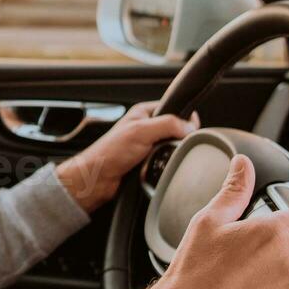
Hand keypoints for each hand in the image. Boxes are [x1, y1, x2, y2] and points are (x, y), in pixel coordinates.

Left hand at [55, 101, 197, 212]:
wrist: (98, 179)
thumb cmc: (109, 152)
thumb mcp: (141, 132)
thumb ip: (167, 125)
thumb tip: (189, 127)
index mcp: (143, 112)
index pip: (174, 109)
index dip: (184, 119)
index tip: (190, 130)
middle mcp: (145, 127)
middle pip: (175, 131)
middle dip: (176, 140)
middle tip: (169, 147)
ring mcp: (147, 145)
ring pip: (171, 148)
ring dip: (169, 155)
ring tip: (160, 159)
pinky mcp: (147, 161)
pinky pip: (165, 162)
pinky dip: (164, 166)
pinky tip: (158, 168)